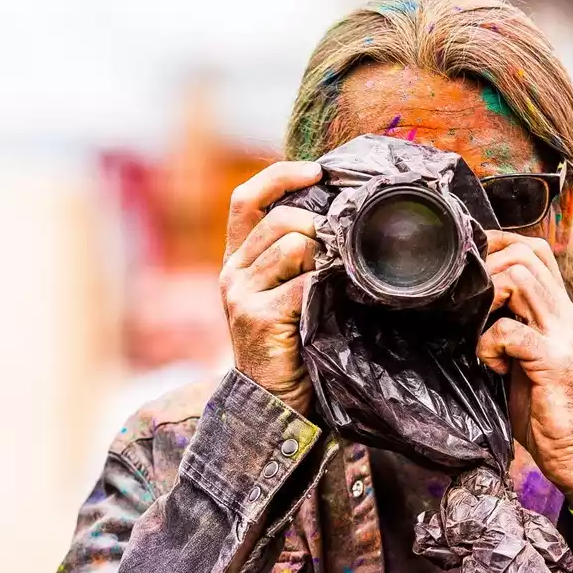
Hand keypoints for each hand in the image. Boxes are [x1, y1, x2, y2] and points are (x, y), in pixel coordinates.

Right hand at [220, 161, 323, 414]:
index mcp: (238, 260)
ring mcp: (240, 294)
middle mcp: (232, 272)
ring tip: (334, 281)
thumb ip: (296, 257)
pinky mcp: (257, 317)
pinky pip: (302, 282)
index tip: (317, 171)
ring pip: (292, 246)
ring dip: (324, 259)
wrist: (272, 402)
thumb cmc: (290, 345)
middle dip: (318, 226)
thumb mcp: (285, 292)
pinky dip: (325, 287)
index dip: (281, 176)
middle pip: (280, 219)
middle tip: (340, 250)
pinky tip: (330, 301)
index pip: (247, 198)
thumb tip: (338, 220)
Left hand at [475, 231, 572, 503]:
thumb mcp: (523, 357)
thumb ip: (507, 326)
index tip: (471, 266)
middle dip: (487, 273)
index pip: (534, 249)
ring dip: (487, 302)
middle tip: (472, 309)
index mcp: (557, 310)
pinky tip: (494, 366)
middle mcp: (564, 314)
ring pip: (519, 280)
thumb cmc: (544, 407)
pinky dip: (489, 344)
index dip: (499, 245)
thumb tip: (464, 306)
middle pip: (524, 255)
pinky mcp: (552, 361)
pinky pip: (510, 331)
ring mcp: (561, 335)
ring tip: (483, 334)